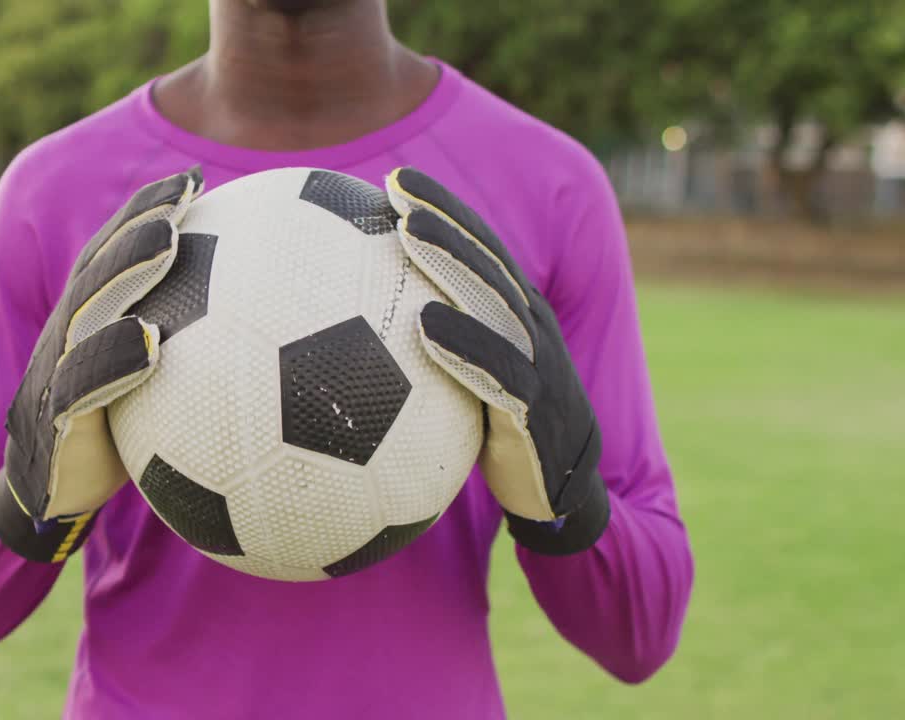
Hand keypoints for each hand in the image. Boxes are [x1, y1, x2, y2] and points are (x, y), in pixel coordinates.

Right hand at [0, 168, 203, 562]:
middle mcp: (66, 341)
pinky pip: (79, 386)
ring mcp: (52, 378)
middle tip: (184, 194)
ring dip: (126, 270)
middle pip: (99, 270)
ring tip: (169, 239)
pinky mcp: (50, 424)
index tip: (192, 182)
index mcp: (87, 327)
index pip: (113, 257)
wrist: (47, 504)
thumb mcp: (155, 397)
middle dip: (138, 224)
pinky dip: (113, 360)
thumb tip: (274, 340)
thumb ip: (194, 358)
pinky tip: (152, 344)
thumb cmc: (115, 443)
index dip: (145, 213)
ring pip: (87, 312)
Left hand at [385, 167, 608, 554]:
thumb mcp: (470, 382)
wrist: (559, 496)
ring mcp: (539, 367)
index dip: (445, 211)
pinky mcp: (537, 411)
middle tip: (398, 188)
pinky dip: (464, 345)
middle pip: (486, 262)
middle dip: (445, 218)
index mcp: (515, 316)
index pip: (479, 251)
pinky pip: (499, 373)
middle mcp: (530, 329)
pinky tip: (424, 327)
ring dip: (452, 263)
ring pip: (493, 303)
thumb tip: (346, 334)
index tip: (397, 180)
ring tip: (409, 234)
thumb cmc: (501, 432)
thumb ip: (427, 350)